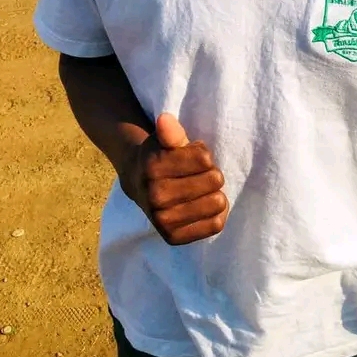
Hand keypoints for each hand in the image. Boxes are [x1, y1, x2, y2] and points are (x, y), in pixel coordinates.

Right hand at [119, 113, 228, 245]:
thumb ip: (171, 132)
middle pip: (214, 180)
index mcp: (153, 167)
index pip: (205, 158)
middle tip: (197, 176)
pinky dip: (217, 214)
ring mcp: (163, 220)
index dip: (204, 155)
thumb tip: (165, 119)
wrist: (139, 186)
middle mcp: (155, 196)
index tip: (191, 157)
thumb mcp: (166, 141)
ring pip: (217, 203)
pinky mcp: (173, 237)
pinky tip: (204, 206)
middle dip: (210, 174)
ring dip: (215, 194)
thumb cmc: (161, 159)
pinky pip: (216, 224)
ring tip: (202, 190)